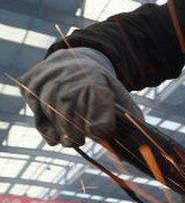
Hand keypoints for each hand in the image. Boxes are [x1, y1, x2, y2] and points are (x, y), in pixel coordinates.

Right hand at [20, 47, 142, 146]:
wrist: (71, 61)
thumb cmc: (98, 85)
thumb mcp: (118, 94)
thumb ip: (129, 115)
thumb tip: (137, 140)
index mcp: (96, 80)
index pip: (99, 102)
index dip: (100, 120)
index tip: (98, 132)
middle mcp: (69, 78)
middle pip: (69, 113)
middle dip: (74, 133)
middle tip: (79, 141)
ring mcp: (46, 81)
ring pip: (50, 115)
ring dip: (59, 131)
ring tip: (69, 137)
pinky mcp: (29, 85)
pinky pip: (36, 114)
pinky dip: (45, 127)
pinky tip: (54, 133)